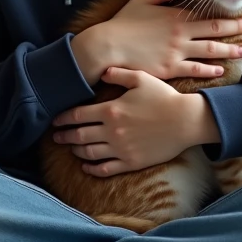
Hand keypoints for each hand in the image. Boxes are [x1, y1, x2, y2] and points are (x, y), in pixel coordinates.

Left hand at [52, 67, 210, 175]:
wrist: (185, 121)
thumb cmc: (164, 97)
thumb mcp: (141, 78)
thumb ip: (118, 74)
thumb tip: (101, 73)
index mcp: (111, 110)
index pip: (78, 116)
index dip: (63, 119)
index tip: (55, 120)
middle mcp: (111, 131)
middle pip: (79, 136)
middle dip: (64, 136)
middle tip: (56, 137)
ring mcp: (120, 149)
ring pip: (89, 153)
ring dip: (76, 151)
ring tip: (71, 149)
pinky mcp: (131, 162)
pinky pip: (105, 169)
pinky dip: (92, 169)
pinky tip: (86, 166)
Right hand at [72, 0, 241, 84]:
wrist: (108, 46)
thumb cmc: (122, 23)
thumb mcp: (141, 0)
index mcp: (175, 16)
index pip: (207, 14)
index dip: (226, 14)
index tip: (241, 13)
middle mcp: (181, 33)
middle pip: (215, 30)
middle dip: (237, 28)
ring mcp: (177, 52)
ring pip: (211, 50)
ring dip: (229, 50)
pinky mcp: (170, 69)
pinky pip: (195, 69)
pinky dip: (210, 70)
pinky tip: (220, 70)